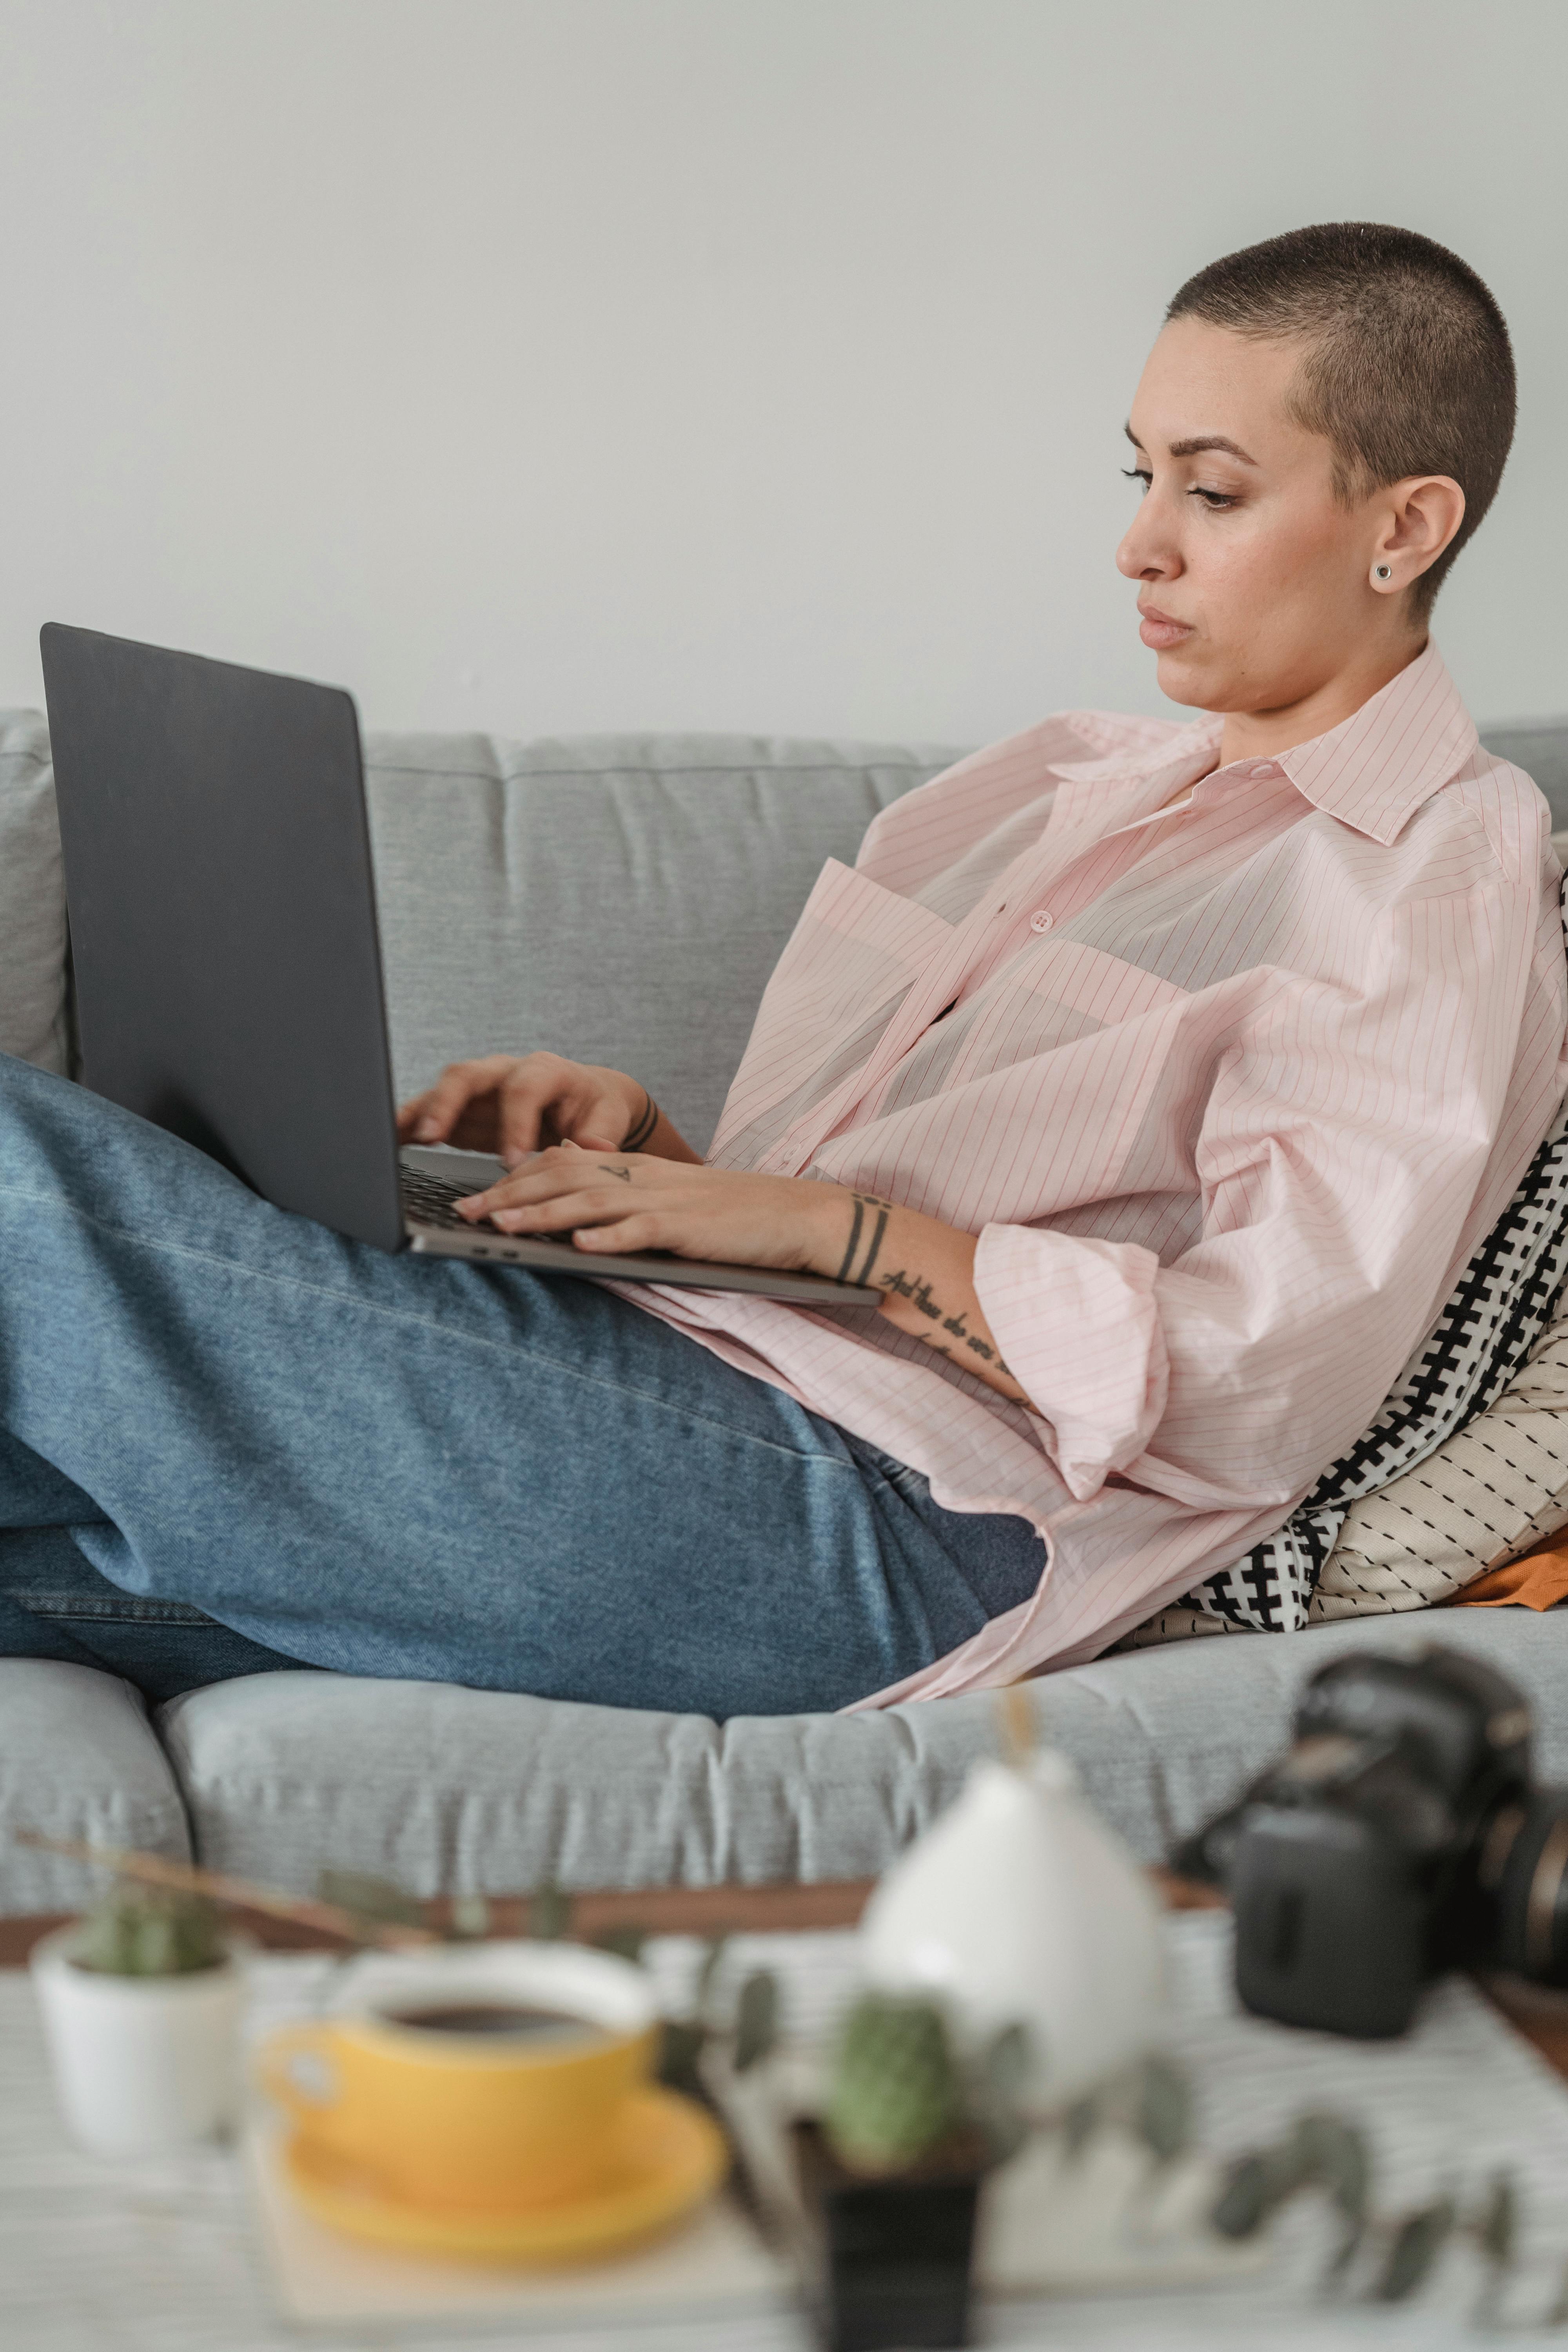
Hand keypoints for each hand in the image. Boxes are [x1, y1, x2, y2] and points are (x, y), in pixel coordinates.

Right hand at [397, 1054, 649, 1165]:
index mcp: (544, 1071)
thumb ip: (599, 1134)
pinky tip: (386, 1142)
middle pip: (467, 1075)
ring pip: (440, 1091)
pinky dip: (407, 1126)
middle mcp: (504, 1072)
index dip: (514, 1123)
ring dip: (418, 1115)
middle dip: (447, 1103)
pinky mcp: (461, 1109)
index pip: (523, 1089)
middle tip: (433, 1137)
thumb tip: (593, 1148)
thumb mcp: (607, 1120)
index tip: (512, 1160)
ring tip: (391, 1139)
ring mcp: (478, 1089)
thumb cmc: (595, 1109)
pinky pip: (428, 1113)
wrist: (585, 1101)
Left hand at [457, 1147, 1027, 1396]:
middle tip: (465, 1211)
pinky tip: (577, 1245)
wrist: (803, 1217)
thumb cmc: (738, 1221)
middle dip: (509, 1194)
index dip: (515, 1178)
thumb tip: (577, 1218)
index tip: (474, 1195)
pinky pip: (642, 1230)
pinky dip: (608, 1236)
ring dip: (541, 1214)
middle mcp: (645, 1178)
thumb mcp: (674, 1206)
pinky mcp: (690, 1228)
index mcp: (639, 1171)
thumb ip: (628, 1206)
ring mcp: (667, 1201)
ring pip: (591, 1200)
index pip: (564, 1165)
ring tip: (501, 1226)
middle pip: (563, 1178)